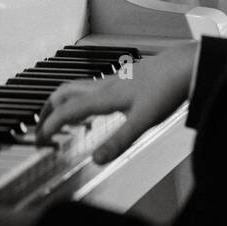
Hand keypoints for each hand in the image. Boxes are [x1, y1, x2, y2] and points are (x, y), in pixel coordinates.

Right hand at [36, 40, 198, 163]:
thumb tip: (96, 160)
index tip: (40, 139)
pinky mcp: (124, 80)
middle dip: (49, 109)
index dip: (50, 125)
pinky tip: (94, 110)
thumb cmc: (167, 89)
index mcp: (104, 96)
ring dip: (63, 102)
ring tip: (61, 119)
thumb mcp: (143, 121)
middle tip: (42, 127)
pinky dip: (81, 99)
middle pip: (64, 92)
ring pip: (78, 88)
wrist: (186, 65)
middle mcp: (104, 86)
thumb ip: (119, 141)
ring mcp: (114, 81)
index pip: (67, 110)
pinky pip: (93, 88)